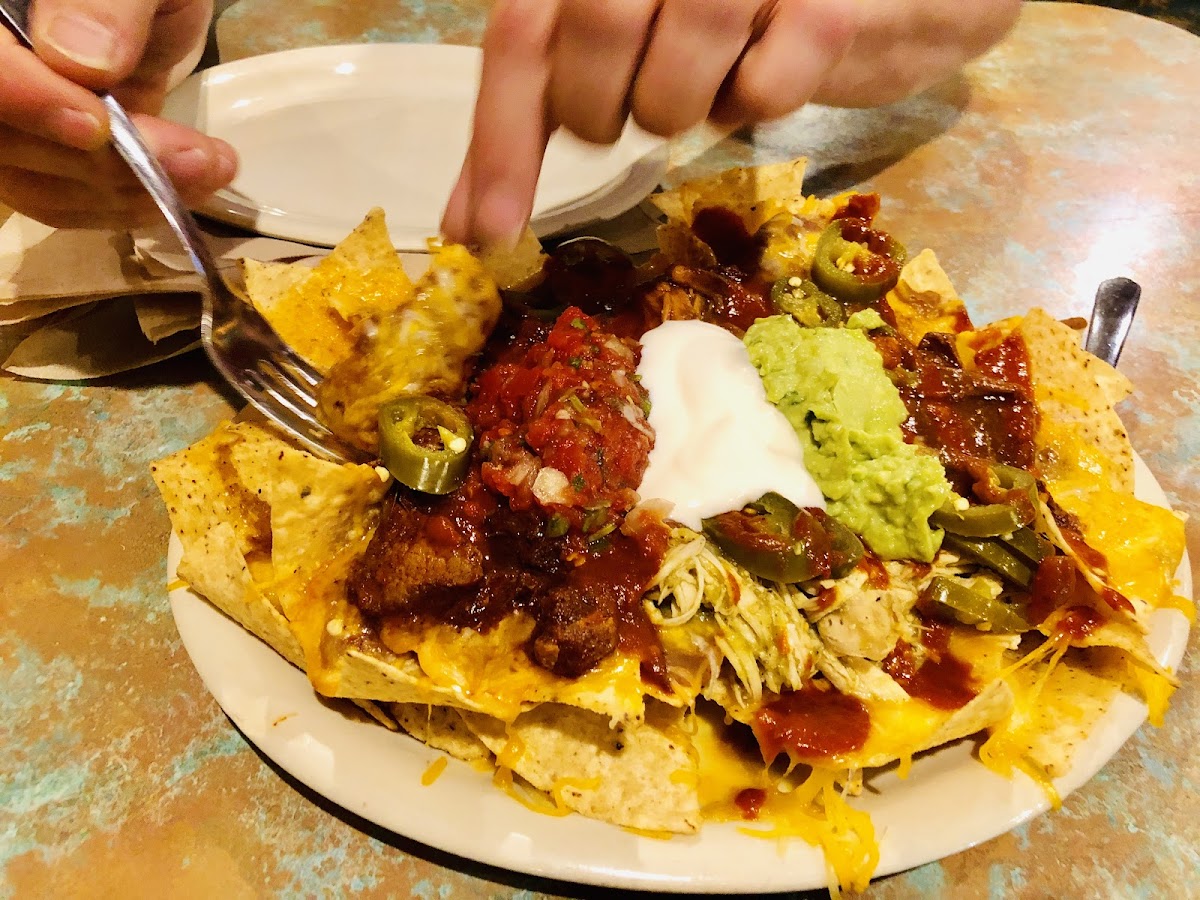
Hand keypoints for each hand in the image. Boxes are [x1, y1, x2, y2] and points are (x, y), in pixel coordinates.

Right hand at [0, 0, 235, 228]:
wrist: (156, 4)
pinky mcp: (51, 155)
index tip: (98, 125)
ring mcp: (16, 121)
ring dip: (130, 193)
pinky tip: (192, 183)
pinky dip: (131, 204)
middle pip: (9, 143)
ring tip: (211, 166)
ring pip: (38, 186)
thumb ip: (106, 3)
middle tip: (197, 157)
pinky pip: (70, 201)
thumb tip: (80, 60)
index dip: (27, 102)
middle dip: (104, 163)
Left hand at [441, 0, 1021, 247]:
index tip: (487, 237)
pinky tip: (777, 61)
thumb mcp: (623, 46)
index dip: (498, 145)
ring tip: (715, 73)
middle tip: (637, 105)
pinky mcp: (823, 0)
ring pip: (672, 84)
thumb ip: (538, 115)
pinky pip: (761, 95)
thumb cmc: (738, 16)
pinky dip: (760, 102)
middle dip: (602, 109)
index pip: (522, 32)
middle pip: (591, 44)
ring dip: (684, 106)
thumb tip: (468, 228)